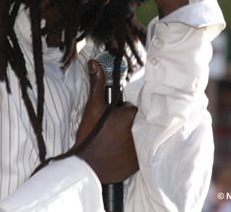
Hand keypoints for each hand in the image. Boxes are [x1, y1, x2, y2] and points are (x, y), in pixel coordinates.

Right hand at [76, 60, 138, 183]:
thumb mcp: (93, 107)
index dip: (126, 111)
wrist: (87, 167)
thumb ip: (97, 84)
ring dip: (133, 136)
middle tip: (115, 129)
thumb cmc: (90, 135)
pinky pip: (141, 152)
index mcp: (133, 116)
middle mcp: (142, 131)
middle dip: (130, 123)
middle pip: (140, 122)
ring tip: (117, 141)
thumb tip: (95, 64)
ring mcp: (142, 148)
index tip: (117, 116)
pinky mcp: (140, 162)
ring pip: (141, 136)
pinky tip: (120, 152)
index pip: (136, 108)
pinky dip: (133, 151)